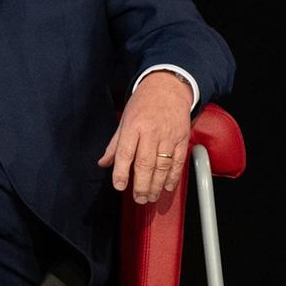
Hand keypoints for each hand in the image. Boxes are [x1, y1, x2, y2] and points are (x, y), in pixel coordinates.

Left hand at [97, 70, 193, 205]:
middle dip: (141, 185)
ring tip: (150, 197)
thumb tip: (103, 163)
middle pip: (145, 164)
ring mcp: (168, 135)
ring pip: (162, 166)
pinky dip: (173, 177)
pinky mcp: (182, 138)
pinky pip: (178, 161)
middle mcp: (151, 132)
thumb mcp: (125, 119)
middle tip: (139, 199)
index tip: (119, 186)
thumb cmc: (143, 103)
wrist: (168, 86)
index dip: (121, 172)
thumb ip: (115, 144)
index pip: (125, 153)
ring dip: (156, 185)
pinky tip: (167, 187)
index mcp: (133, 126)